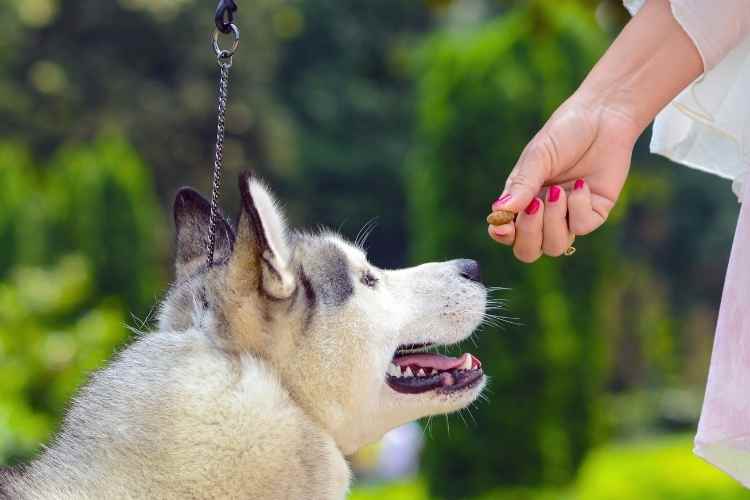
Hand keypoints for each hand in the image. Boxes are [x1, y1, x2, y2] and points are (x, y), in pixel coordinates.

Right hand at [488, 94, 639, 261]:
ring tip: (558, 191)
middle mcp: (544, 214)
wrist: (603, 116)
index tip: (502, 225)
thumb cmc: (564, 133)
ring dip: (553, 222)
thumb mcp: (538, 156)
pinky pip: (581, 227)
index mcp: (523, 201)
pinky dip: (578, 207)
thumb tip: (498, 211)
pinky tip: (581, 184)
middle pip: (528, 250)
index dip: (502, 234)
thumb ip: (521, 184)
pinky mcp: (595, 213)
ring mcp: (570, 216)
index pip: (507, 232)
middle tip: (535, 205)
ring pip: (555, 246)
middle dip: (528, 234)